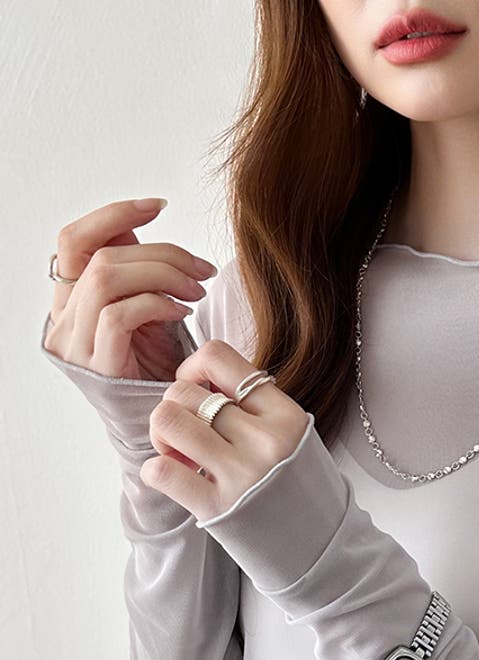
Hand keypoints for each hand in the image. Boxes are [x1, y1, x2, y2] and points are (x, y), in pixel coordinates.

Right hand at [42, 197, 217, 380]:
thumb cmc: (156, 366)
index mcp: (69, 301)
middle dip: (162, 252)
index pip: (73, 240)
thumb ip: (134, 274)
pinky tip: (183, 311)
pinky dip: (156, 303)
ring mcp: (74, 344)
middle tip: (204, 269)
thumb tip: (136, 230)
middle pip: (101, 255)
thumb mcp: (145, 310)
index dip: (113, 215)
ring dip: (163, 274)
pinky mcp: (96, 365)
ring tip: (198, 289)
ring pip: (107, 278)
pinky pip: (119, 314)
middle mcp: (62, 320)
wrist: (162, 421)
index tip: (158, 206)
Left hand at [140, 338, 310, 522]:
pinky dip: (156, 471)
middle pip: (184, 392)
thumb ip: (255, 406)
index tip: (198, 391)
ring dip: (162, 435)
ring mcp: (241, 474)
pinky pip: (159, 470)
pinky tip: (176, 478)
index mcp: (286, 415)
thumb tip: (201, 380)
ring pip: (167, 421)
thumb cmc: (302, 487)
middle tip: (188, 432)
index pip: (218, 357)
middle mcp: (265, 440)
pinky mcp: (217, 509)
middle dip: (174, 408)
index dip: (192, 368)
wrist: (322, 546)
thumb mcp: (294, 434)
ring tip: (178, 453)